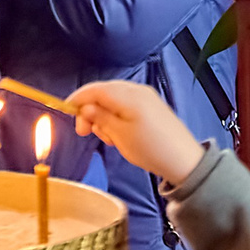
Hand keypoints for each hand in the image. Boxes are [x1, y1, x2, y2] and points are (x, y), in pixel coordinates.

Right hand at [71, 78, 205, 183]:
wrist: (183, 160)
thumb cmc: (151, 149)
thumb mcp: (120, 135)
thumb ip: (100, 118)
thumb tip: (85, 107)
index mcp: (129, 95)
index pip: (95, 89)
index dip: (78, 98)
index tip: (66, 111)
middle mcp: (137, 90)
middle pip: (103, 92)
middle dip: (91, 110)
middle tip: (85, 133)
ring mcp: (146, 96)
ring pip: (113, 99)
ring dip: (104, 115)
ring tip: (109, 138)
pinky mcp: (151, 105)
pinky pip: (125, 104)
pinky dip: (116, 116)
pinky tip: (119, 134)